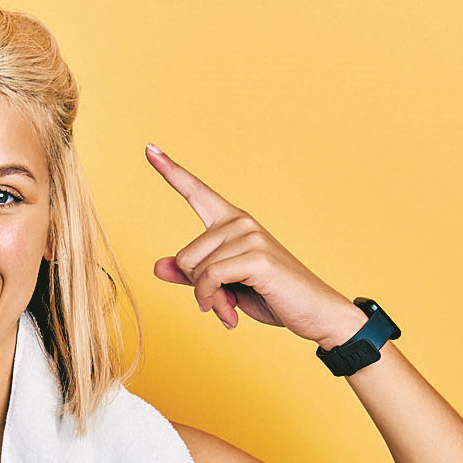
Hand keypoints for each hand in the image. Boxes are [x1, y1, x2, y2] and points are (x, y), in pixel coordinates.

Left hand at [145, 144, 365, 347]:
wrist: (313, 312)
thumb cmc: (269, 296)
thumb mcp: (223, 286)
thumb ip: (192, 276)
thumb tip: (157, 267)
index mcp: (231, 222)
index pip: (196, 191)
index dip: (171, 171)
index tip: (149, 148)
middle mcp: (240, 222)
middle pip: (184, 256)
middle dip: (196, 289)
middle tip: (220, 302)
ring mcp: (250, 236)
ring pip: (196, 271)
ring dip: (207, 299)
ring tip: (229, 308)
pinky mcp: (257, 256)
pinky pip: (210, 279)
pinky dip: (212, 301)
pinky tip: (229, 314)